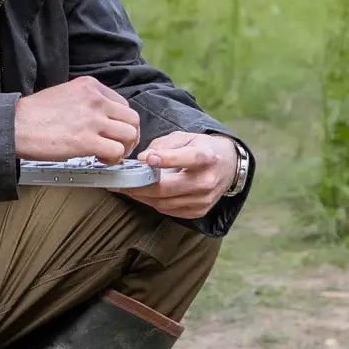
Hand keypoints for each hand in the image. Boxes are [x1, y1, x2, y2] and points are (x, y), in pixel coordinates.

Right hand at [14, 77, 140, 163]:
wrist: (15, 125)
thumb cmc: (34, 114)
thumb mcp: (65, 94)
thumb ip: (85, 102)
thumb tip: (99, 118)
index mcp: (90, 87)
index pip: (123, 104)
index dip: (121, 123)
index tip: (113, 134)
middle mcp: (96, 100)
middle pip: (132, 119)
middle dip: (129, 136)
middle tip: (118, 148)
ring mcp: (93, 120)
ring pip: (129, 135)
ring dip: (123, 148)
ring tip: (109, 155)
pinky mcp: (87, 141)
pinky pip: (116, 151)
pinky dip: (113, 159)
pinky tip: (101, 160)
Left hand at [111, 131, 236, 218]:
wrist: (228, 167)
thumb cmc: (201, 148)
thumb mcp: (186, 137)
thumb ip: (163, 145)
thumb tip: (143, 159)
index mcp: (207, 157)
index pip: (189, 158)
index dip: (167, 158)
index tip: (146, 159)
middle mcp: (207, 181)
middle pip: (168, 188)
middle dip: (140, 185)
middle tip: (120, 181)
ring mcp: (203, 199)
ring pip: (164, 202)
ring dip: (142, 196)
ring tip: (126, 188)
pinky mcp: (198, 211)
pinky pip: (169, 210)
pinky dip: (152, 202)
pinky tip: (142, 194)